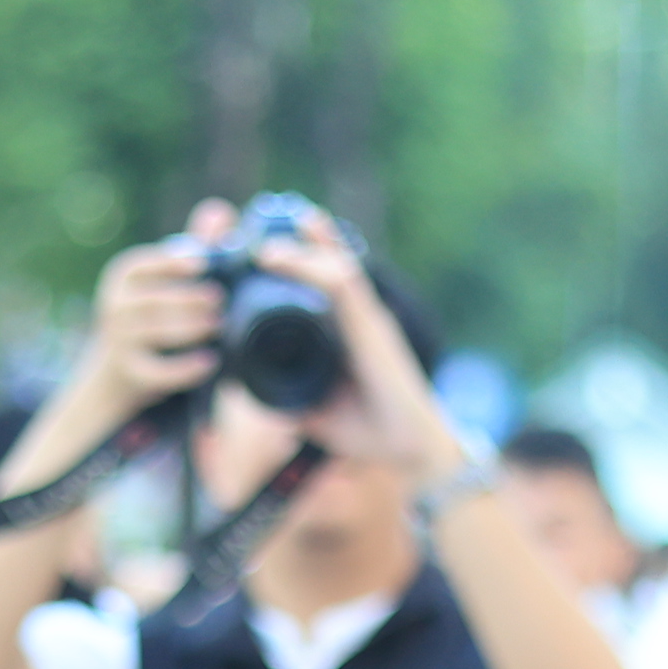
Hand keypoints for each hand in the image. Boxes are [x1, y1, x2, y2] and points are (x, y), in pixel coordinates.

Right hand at [6, 212, 233, 492]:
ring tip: (219, 326)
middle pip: (157, 299)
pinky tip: (210, 362)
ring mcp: (118, 341)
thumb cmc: (153, 315)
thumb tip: (220, 211)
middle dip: (191, 300)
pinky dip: (186, 367)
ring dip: (192, 329)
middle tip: (222, 301)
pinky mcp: (129, 373)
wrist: (116, 373)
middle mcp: (114, 306)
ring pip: (158, 332)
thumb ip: (195, 247)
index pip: (144, 263)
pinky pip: (159, 370)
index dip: (173, 262)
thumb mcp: (166, 280)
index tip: (203, 263)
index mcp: (123, 276)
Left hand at [244, 206, 466, 491]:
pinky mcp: (372, 327)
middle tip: (261, 219)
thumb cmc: (373, 430)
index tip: (262, 245)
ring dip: (298, 245)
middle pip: (328, 263)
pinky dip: (311, 264)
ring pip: (333, 264)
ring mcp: (367, 318)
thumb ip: (290, 398)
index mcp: (346, 333)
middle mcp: (359, 317)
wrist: (412, 449)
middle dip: (298, 239)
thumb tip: (255, 391)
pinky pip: (341, 284)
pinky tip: (283, 253)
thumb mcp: (316, 413)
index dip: (298, 259)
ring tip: (263, 236)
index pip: (321, 284)